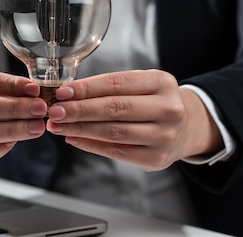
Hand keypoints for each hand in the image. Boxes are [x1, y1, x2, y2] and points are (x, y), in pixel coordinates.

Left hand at [45, 69, 222, 170]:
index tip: (63, 92)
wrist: (187, 127)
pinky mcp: (156, 159)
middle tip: (54, 110)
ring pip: (113, 132)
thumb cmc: (155, 101)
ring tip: (58, 125)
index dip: (87, 88)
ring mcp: (164, 136)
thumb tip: (69, 94)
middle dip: (79, 110)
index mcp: (162, 82)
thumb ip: (111, 87)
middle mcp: (168, 109)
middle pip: (115, 108)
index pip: (117, 83)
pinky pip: (116, 151)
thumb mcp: (142, 84)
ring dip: (80, 128)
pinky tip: (73, 138)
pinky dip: (91, 145)